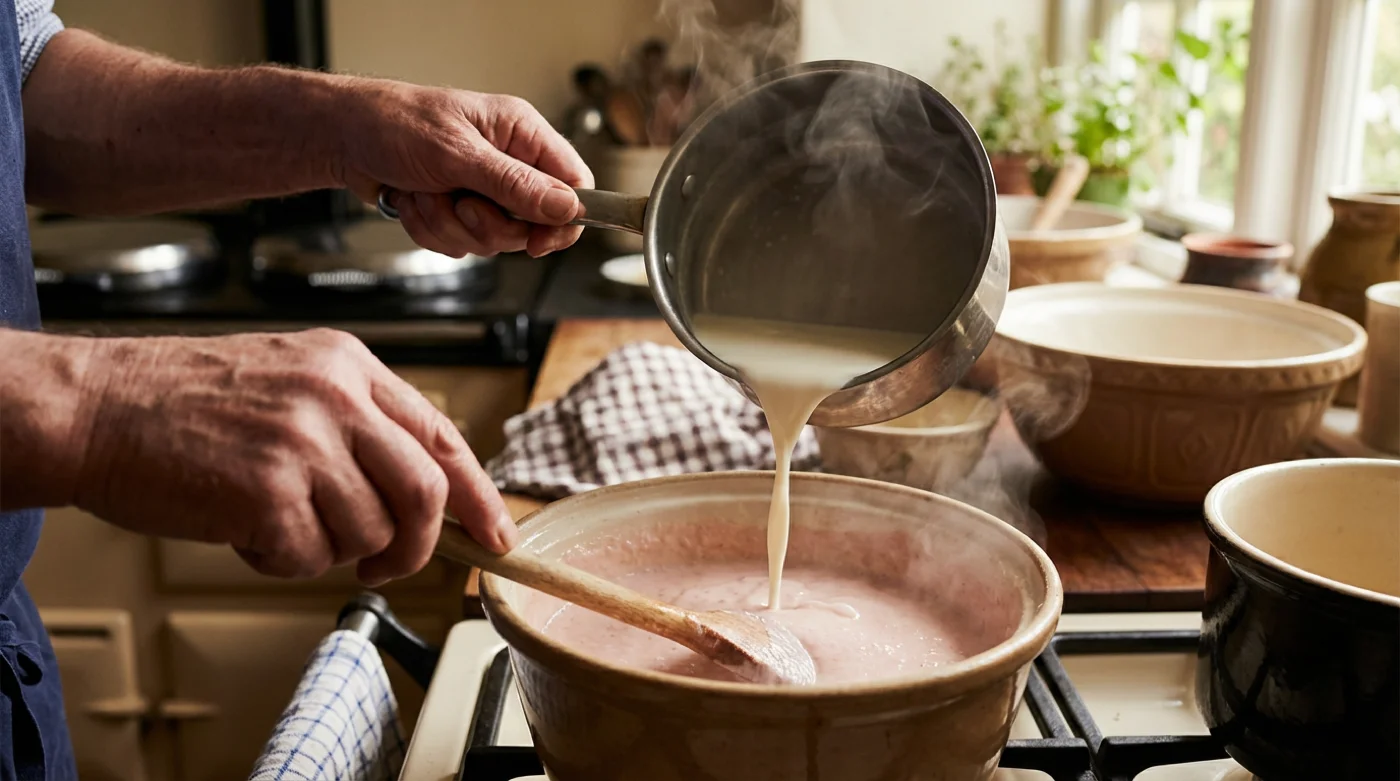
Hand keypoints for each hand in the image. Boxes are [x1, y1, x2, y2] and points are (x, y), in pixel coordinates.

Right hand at [72, 329, 515, 584]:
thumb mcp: (291, 379)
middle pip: (426, 491)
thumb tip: (421, 493)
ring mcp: (303, 442)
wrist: (96, 407)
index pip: (442, 435)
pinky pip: (307, 556)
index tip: (496, 533)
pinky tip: (243, 529)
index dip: (479, 492)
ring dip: (328, 548)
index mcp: (349, 366)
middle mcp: (336, 397)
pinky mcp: (266, 489)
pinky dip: (280, 560)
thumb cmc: (184, 402)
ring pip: (369, 531)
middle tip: (386, 563)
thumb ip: (358, 424)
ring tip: (275, 521)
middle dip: (418, 545)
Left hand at [337, 83, 593, 258]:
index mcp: (521, 134)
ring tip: (425, 194)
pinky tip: (414, 200)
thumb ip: (515, 184)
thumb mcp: (457, 154)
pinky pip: (461, 243)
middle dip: (487, 225)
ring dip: (451, 226)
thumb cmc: (395, 124)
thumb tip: (567, 207)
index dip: (563, 220)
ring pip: (492, 240)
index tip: (536, 241)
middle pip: (532, 224)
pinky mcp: (459, 210)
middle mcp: (509, 162)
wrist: (343, 138)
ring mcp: (484, 190)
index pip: (575, 184)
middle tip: (460, 203)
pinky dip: (431, 228)